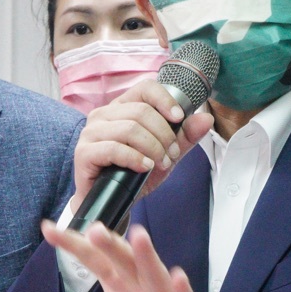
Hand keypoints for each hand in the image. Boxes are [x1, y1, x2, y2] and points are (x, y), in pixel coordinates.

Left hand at [41, 221, 215, 291]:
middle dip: (110, 245)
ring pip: (153, 275)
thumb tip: (84, 242)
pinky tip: (179, 277)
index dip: (72, 245)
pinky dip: (180, 291)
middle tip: (95, 229)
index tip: (47, 229)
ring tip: (139, 236)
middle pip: (124, 261)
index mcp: (124, 280)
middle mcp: (142, 284)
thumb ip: (106, 268)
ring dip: (146, 256)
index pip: (95, 258)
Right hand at [68, 80, 214, 209]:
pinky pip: (114, 148)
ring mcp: (91, 133)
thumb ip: (184, 137)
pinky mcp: (84, 153)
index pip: (145, 88)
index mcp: (122, 108)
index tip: (179, 118)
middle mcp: (103, 115)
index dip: (165, 100)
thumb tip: (206, 118)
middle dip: (164, 134)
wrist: (112, 203)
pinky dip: (135, 158)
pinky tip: (145, 167)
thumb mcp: (165, 154)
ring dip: (153, 148)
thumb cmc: (133, 175)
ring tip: (160, 164)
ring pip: (130, 128)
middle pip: (141, 111)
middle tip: (171, 155)